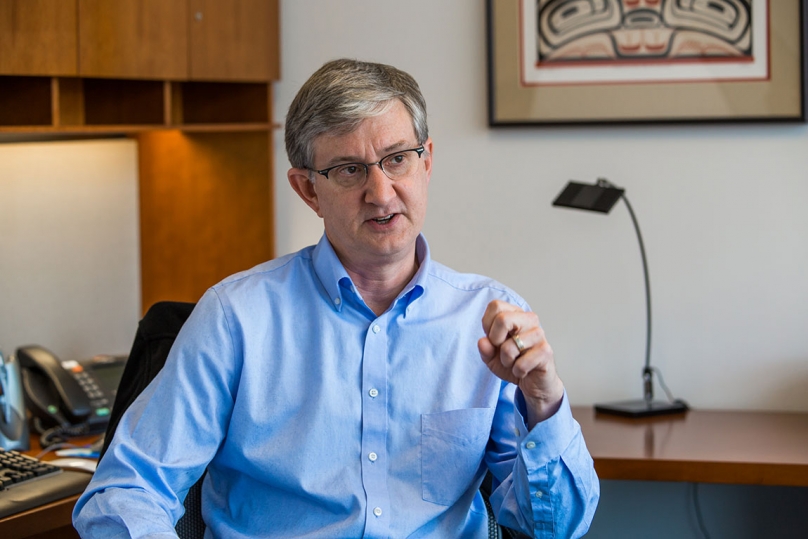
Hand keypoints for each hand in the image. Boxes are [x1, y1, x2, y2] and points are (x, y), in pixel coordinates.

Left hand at [478, 300, 564, 425]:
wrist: (534, 382)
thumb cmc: (514, 364)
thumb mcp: (492, 358)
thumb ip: (485, 349)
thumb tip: (483, 341)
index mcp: (515, 315)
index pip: (495, 306)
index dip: (488, 325)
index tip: (494, 339)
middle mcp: (529, 320)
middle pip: (502, 319)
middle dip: (495, 340)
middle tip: (503, 351)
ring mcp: (539, 334)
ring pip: (509, 346)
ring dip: (506, 361)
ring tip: (515, 362)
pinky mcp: (546, 351)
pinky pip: (520, 364)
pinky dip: (517, 372)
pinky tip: (524, 371)